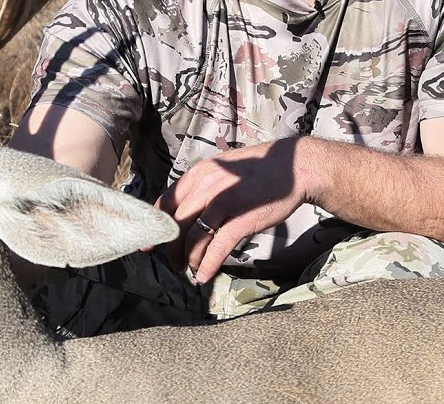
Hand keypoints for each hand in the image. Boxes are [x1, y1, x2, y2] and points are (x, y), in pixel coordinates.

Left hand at [154, 137, 312, 283]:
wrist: (293, 167)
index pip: (165, 202)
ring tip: (191, 270)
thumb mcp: (222, 170)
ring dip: (189, 260)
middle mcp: (205, 186)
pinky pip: (216, 248)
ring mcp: (222, 203)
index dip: (155, 225)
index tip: (150, 244)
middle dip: (173, 249)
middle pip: (176, 225)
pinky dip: (207, 265)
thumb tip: (186, 211)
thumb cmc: (257, 171)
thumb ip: (202, 187)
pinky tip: (203, 276)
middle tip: (176, 263)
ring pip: (193, 239)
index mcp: (198, 174)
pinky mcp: (240, 219)